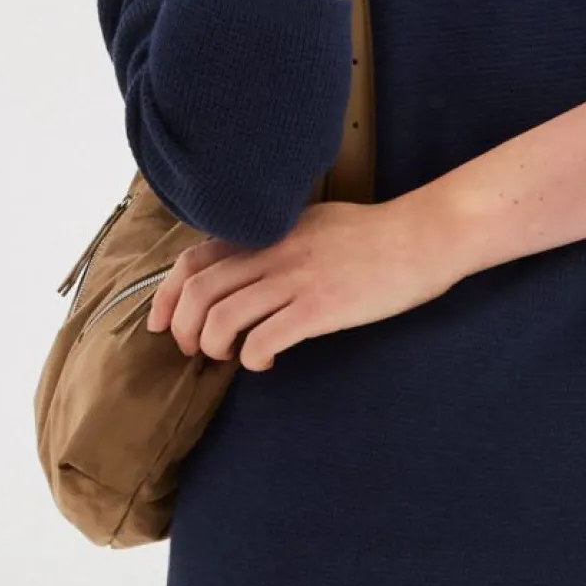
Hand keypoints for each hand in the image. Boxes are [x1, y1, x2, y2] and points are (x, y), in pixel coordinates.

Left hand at [144, 195, 462, 371]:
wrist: (424, 237)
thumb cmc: (377, 234)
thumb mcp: (315, 222)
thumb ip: (278, 240)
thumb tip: (248, 266)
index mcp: (270, 232)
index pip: (196, 258)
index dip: (167, 294)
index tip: (161, 322)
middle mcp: (275, 252)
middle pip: (200, 291)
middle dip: (183, 328)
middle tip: (193, 350)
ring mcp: (297, 279)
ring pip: (223, 317)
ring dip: (212, 345)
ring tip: (226, 358)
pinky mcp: (321, 307)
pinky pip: (265, 337)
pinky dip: (252, 357)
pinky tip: (263, 362)